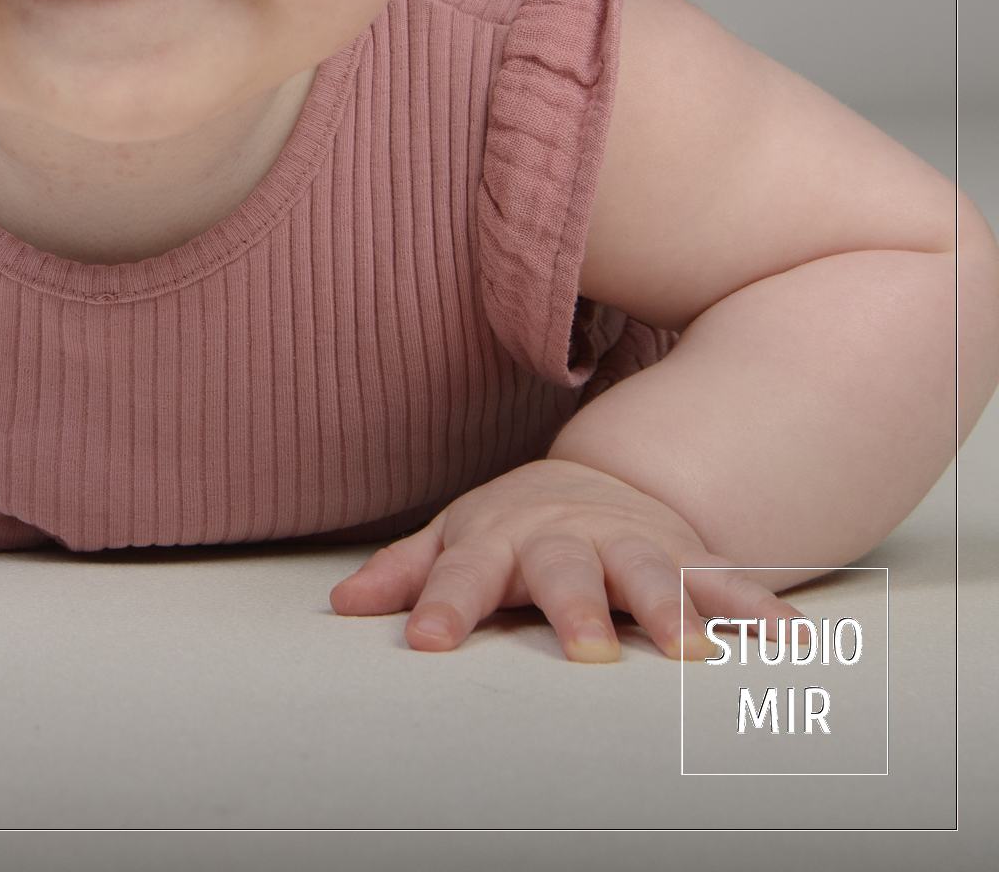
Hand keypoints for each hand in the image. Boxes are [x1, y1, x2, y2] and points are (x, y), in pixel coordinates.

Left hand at [329, 458, 797, 661]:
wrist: (596, 480)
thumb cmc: (515, 527)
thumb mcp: (455, 538)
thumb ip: (405, 572)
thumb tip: (342, 605)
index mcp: (499, 539)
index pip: (461, 572)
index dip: (441, 605)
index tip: (425, 642)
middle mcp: (566, 539)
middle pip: (566, 570)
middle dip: (574, 607)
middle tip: (584, 650)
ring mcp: (629, 544)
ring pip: (651, 574)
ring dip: (672, 610)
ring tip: (693, 653)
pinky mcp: (685, 555)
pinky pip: (726, 582)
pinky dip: (758, 609)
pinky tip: (791, 641)